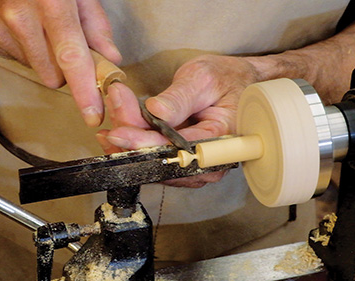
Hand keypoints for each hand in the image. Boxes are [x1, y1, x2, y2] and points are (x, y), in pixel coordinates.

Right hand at [0, 0, 121, 126]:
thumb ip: (96, 24)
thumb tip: (110, 59)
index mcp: (49, 2)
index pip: (70, 56)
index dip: (84, 90)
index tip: (92, 114)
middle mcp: (18, 18)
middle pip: (53, 75)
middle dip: (67, 70)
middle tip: (70, 45)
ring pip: (37, 70)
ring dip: (47, 58)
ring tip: (43, 27)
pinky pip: (19, 61)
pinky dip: (28, 51)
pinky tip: (25, 28)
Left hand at [96, 54, 261, 186]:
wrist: (240, 85)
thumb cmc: (227, 80)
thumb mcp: (204, 78)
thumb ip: (180, 97)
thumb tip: (156, 112)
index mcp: (221, 141)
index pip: (176, 150)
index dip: (144, 143)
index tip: (118, 131)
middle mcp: (209, 162)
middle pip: (160, 161)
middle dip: (130, 136)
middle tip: (114, 106)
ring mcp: (196, 166)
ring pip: (153, 163)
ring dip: (129, 139)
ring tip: (116, 109)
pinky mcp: (184, 163)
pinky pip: (155, 159)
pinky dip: (135, 143)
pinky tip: (121, 125)